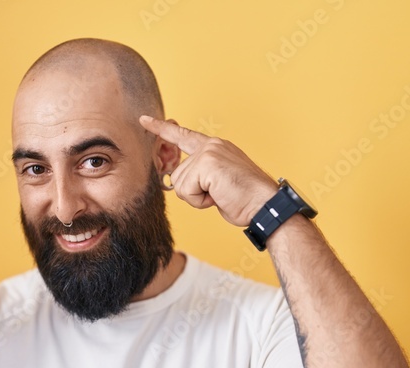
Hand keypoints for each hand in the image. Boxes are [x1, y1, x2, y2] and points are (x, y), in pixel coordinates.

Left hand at [139, 116, 276, 227]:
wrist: (264, 205)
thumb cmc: (244, 199)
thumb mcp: (217, 183)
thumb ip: (200, 176)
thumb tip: (177, 183)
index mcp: (214, 147)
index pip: (183, 136)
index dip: (162, 129)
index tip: (144, 120)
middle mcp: (210, 146)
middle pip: (177, 175)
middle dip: (192, 192)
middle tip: (217, 193)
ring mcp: (208, 153)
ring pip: (180, 184)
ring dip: (197, 197)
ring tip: (220, 194)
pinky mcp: (207, 164)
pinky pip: (186, 191)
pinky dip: (200, 201)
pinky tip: (218, 196)